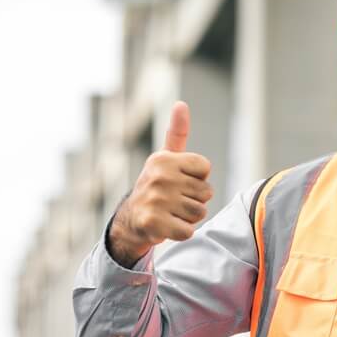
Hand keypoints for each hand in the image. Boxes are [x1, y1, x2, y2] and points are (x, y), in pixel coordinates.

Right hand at [107, 101, 214, 266]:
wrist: (131, 220)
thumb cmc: (156, 186)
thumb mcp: (166, 158)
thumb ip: (176, 132)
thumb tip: (181, 104)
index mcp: (164, 159)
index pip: (205, 168)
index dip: (197, 178)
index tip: (180, 181)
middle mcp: (158, 177)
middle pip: (206, 192)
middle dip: (195, 200)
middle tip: (174, 201)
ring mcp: (155, 200)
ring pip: (199, 212)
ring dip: (189, 217)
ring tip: (171, 212)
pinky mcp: (154, 224)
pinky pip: (189, 231)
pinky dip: (182, 232)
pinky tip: (167, 226)